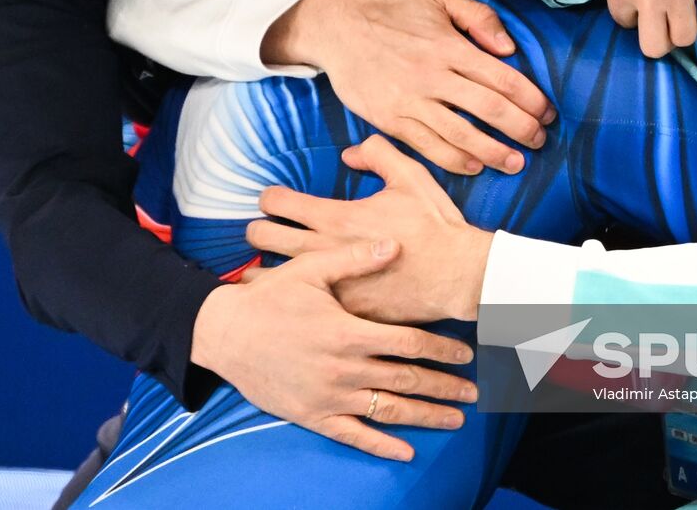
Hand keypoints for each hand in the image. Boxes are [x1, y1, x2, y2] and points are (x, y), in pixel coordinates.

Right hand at [191, 239, 476, 461]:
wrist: (224, 334)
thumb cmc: (269, 298)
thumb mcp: (310, 270)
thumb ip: (355, 258)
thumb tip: (394, 245)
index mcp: (348, 332)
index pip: (408, 343)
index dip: (441, 348)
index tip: (466, 353)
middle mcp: (344, 369)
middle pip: (407, 380)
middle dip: (444, 387)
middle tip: (473, 392)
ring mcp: (329, 396)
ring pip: (388, 411)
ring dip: (425, 416)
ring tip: (454, 420)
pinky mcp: (312, 415)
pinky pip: (353, 435)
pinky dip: (381, 446)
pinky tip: (405, 451)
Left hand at [247, 135, 493, 323]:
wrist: (458, 275)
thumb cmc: (434, 225)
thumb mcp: (410, 176)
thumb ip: (377, 154)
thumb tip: (349, 153)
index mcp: (336, 216)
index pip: (278, 202)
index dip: (269, 198)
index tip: (273, 201)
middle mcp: (324, 250)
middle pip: (264, 238)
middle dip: (257, 231)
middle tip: (261, 231)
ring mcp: (330, 284)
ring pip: (273, 275)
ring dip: (264, 268)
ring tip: (264, 268)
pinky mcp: (341, 310)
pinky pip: (300, 305)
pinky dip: (290, 298)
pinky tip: (289, 298)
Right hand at [264, 0, 555, 174]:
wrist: (338, 28)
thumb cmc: (393, 13)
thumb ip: (479, 17)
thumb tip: (508, 48)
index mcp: (449, 46)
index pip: (502, 78)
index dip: (531, 99)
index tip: (547, 113)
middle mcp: (432, 75)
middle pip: (489, 109)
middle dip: (521, 129)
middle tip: (539, 140)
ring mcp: (410, 101)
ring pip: (461, 135)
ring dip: (494, 152)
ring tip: (515, 163)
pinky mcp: (391, 120)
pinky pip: (428, 147)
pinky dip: (455, 161)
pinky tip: (474, 165)